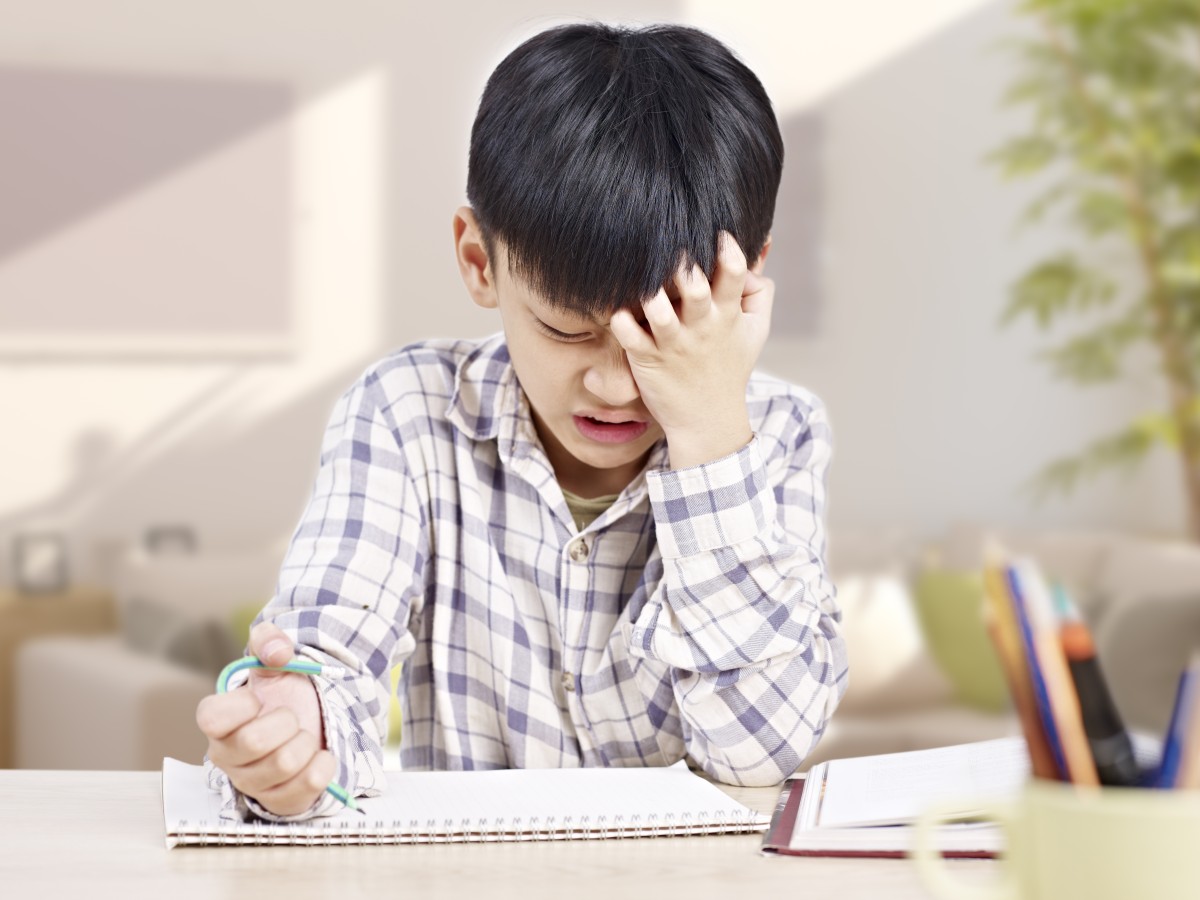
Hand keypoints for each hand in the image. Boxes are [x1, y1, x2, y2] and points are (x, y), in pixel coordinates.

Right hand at [195, 621, 333, 816]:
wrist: (311, 723)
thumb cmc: (283, 694)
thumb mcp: (274, 661)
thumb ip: (269, 640)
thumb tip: (278, 652)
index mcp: (219, 722)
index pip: (211, 717)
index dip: (240, 704)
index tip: (258, 698)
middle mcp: (227, 756)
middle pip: (253, 741)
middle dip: (285, 720)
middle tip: (291, 717)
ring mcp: (252, 783)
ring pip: (283, 764)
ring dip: (306, 741)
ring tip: (304, 736)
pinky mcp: (279, 802)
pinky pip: (305, 788)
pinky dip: (322, 766)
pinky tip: (321, 756)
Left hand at [609, 232, 773, 468]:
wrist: (708, 420)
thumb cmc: (729, 366)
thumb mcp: (756, 331)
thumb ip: (760, 292)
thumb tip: (758, 252)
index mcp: (727, 315)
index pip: (734, 275)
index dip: (728, 250)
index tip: (719, 234)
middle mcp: (700, 326)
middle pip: (695, 289)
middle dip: (684, 268)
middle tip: (673, 250)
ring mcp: (672, 343)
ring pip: (660, 313)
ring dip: (651, 295)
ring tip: (646, 283)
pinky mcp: (647, 359)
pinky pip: (630, 337)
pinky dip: (622, 322)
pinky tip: (619, 312)